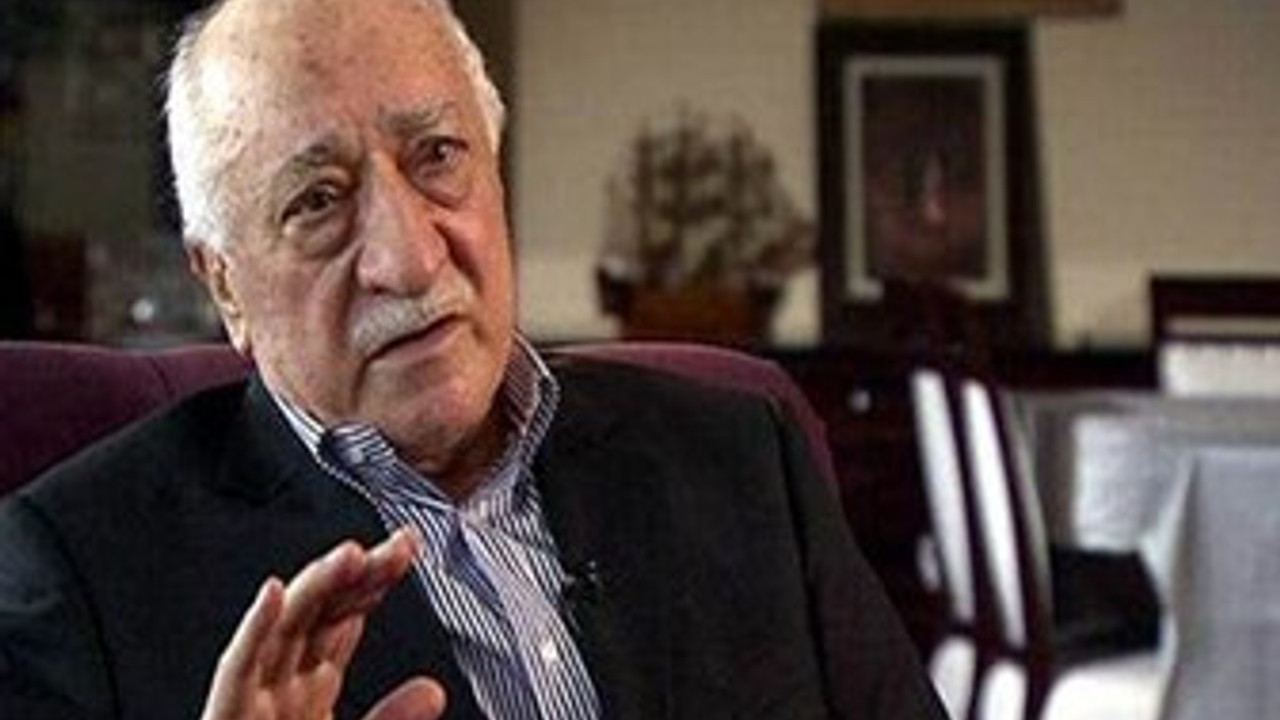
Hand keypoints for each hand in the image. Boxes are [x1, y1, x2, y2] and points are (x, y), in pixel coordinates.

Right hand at [201, 528, 446, 719]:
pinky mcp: (227, 719)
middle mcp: (280, 684)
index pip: (344, 618)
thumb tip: (433, 690)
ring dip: (316, 586)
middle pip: (320, 612)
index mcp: (308, 688)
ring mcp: (251, 699)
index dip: (375, 580)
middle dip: (358, 573)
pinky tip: (274, 593)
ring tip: (352, 553)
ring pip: (283, 628)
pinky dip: (254, 629)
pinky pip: (237, 670)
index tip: (410, 548)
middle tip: (400, 544)